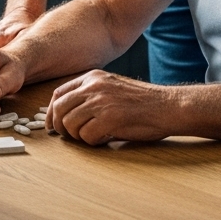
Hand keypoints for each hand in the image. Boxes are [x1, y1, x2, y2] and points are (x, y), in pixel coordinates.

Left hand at [46, 70, 173, 144]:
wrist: (169, 106)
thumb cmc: (143, 102)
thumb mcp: (112, 87)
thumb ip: (90, 95)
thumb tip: (65, 115)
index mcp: (93, 77)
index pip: (58, 93)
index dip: (51, 111)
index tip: (52, 125)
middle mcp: (94, 86)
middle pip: (59, 109)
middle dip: (59, 126)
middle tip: (68, 137)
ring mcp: (101, 101)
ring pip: (70, 124)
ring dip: (78, 136)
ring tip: (93, 136)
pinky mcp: (110, 118)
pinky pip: (87, 136)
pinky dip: (92, 142)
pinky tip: (104, 139)